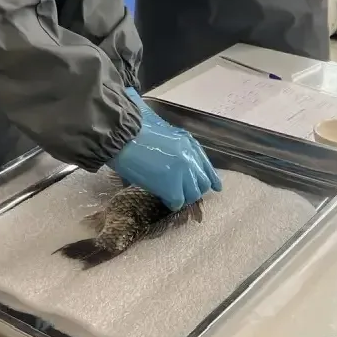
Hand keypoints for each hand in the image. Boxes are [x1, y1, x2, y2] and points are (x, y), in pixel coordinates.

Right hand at [109, 88, 221, 210]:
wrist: (121, 135)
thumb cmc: (134, 132)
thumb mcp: (163, 136)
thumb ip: (175, 150)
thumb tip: (177, 166)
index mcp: (188, 143)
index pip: (206, 166)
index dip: (211, 178)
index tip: (216, 187)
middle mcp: (190, 157)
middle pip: (202, 183)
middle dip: (193, 190)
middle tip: (180, 192)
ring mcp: (183, 172)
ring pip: (192, 195)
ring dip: (182, 197)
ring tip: (170, 195)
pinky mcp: (172, 186)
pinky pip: (177, 203)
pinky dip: (170, 203)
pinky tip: (162, 198)